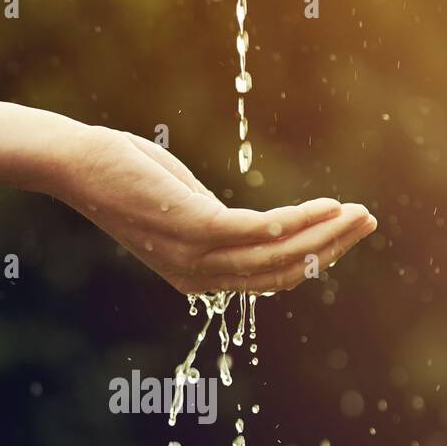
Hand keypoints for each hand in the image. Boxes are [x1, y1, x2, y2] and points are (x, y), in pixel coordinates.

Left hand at [57, 125, 376, 293]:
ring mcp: (196, 257)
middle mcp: (198, 278)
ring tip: (358, 212)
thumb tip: (255, 224)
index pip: (269, 279)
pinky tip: (325, 204)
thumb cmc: (126, 177)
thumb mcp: (181, 206)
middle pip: (282, 274)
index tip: (345, 231)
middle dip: (331, 249)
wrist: (78, 166)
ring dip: (325, 235)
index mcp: (198, 277)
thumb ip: (218, 221)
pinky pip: (260, 232)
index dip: (314, 259)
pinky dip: (298, 221)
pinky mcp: (195, 228)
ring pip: (278, 257)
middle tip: (368, 221)